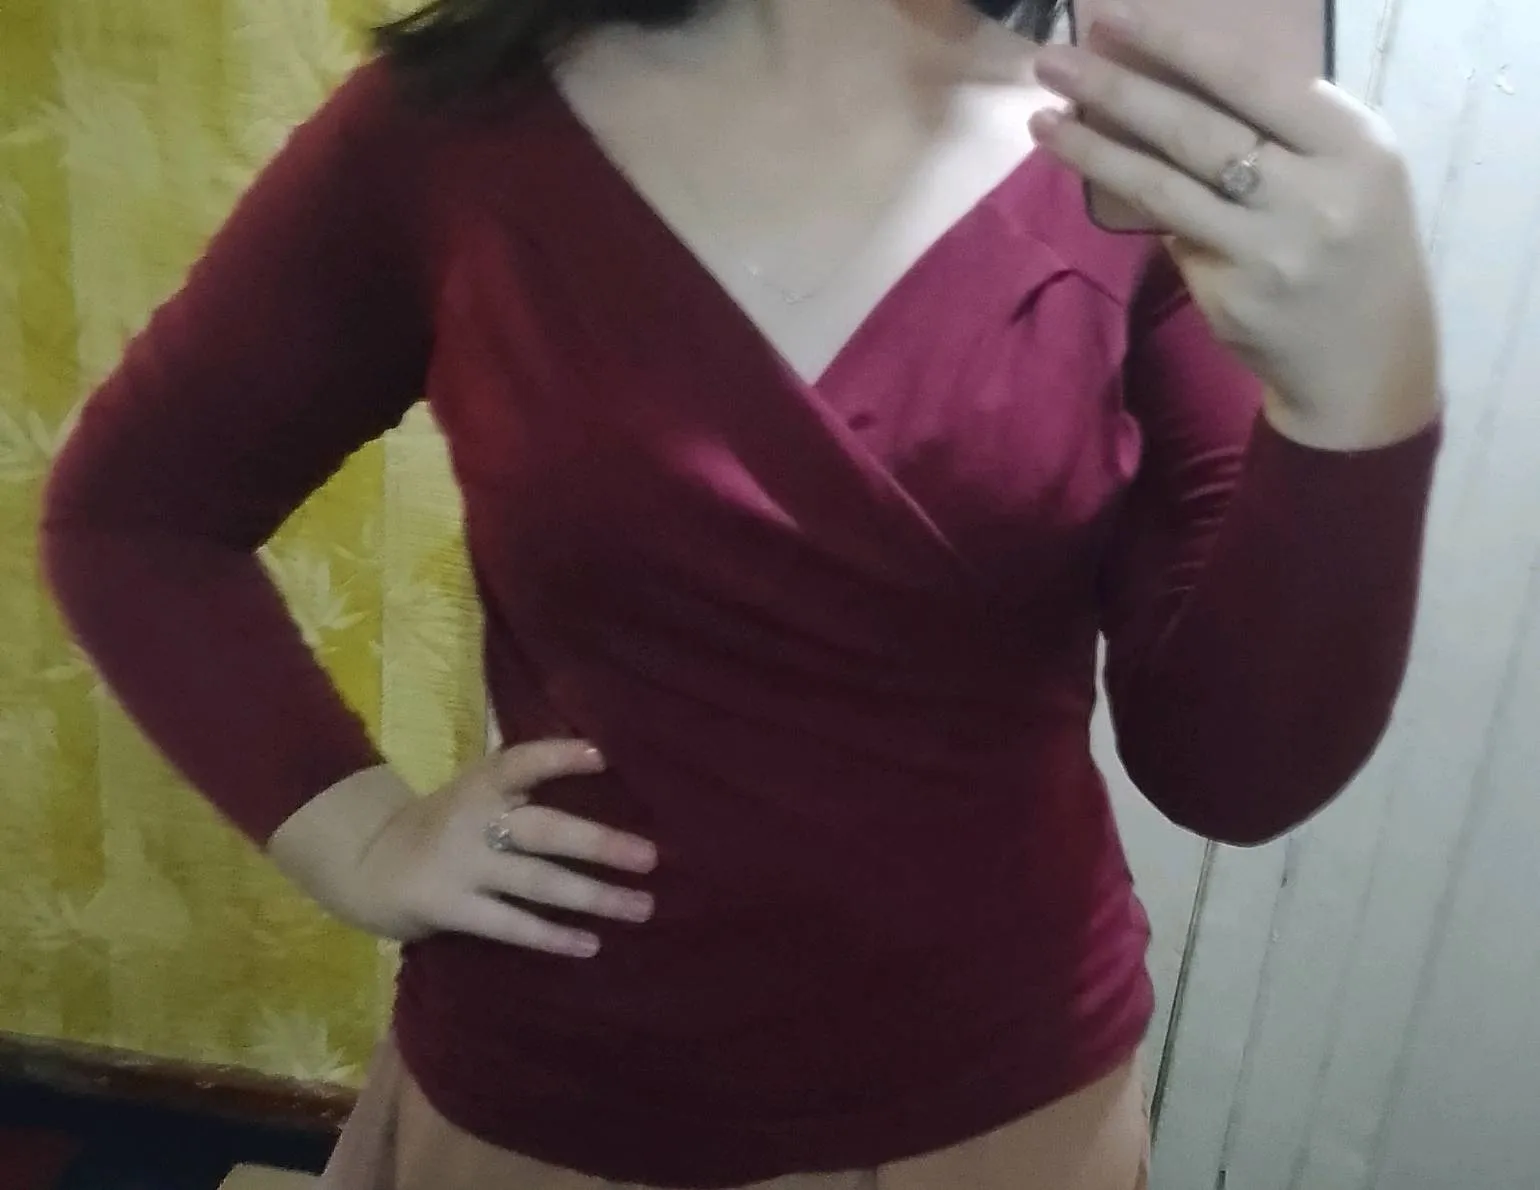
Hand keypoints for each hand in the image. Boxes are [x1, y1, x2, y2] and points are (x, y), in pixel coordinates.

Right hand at [268, 742, 657, 957]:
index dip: (560, 757)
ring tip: (641, 908)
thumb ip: (524, 784)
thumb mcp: (477, 791)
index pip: (522, 762)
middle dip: (599, 844)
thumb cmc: (445, 823)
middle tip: (652, 858)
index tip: (603, 756)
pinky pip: (509, 925)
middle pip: (544, 830)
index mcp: (483, 783)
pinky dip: (551, 936)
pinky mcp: (449, 908)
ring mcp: (461, 866)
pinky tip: (590, 944)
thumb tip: (603, 763)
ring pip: (537, 882)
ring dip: (593, 896)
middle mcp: (474, 820)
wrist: (367, 863)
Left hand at [1030, 6, 1441, 449]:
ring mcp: (1268, 252)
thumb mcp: (1342, 168)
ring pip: (1162, 187)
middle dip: (1116, 88)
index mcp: (1351, 144)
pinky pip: (1169, 239)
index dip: (1175, 43)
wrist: (1366, 358)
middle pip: (1195, 130)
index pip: (1250, 78)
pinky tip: (1102, 181)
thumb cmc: (1349, 240)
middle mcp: (1313, 195)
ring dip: (1093, 151)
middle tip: (1051, 60)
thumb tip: (1163, 76)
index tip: (1112, 17)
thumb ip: (1275, 126)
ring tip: (1040, 121)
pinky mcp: (1230, 297)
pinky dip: (1138, 208)